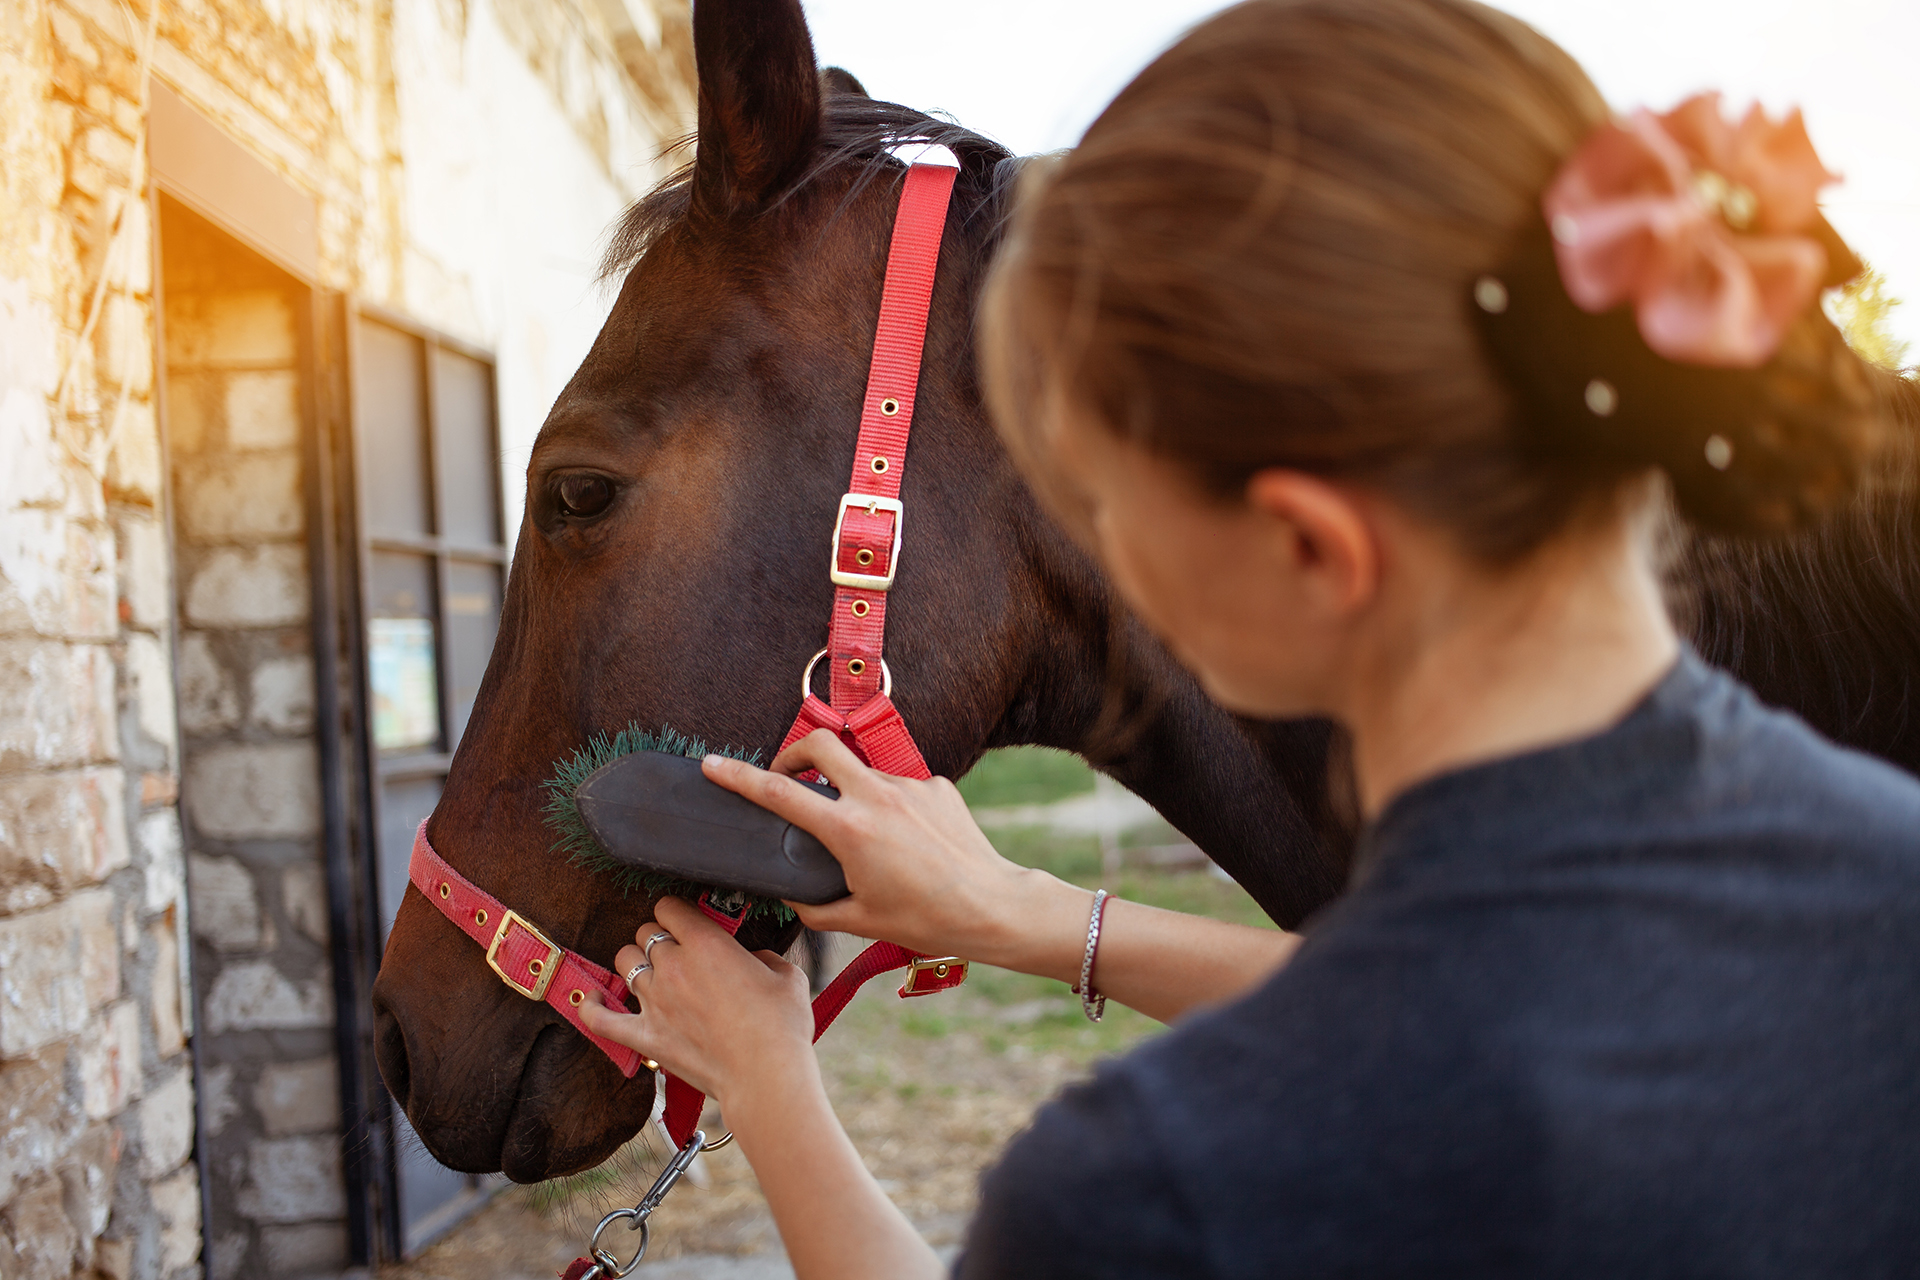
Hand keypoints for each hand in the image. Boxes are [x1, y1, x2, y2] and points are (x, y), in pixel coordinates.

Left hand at [578, 897, 814, 1103]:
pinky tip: (591, 1000)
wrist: (766, 1075)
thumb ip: (765, 957)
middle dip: (659, 938)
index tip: (685, 920)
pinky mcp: (645, 1037)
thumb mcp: (787, 976)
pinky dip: (591, 1007)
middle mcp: (673, 966)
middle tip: (676, 952)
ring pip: (624, 963)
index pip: (669, 907)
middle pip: (645, 934)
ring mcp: (654, 1001)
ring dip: (636, 964)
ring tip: (650, 973)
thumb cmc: (781, 1026)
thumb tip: (755, 959)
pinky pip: (600, 1019)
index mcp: (706, 942)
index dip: (677, 911)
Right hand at [700, 730, 1043, 962]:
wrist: (992, 906)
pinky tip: (909, 842)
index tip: (713, 764)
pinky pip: (901, 787)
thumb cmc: (926, 919)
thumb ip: (814, 908)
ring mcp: (909, 786)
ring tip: (870, 839)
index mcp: (849, 829)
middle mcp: (877, 796)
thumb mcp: (859, 919)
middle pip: (818, 744)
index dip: (739, 776)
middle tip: (787, 775)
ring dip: (852, 791)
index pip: (779, 792)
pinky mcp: (937, 785)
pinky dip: (892, 807)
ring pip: (863, 772)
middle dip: (792, 752)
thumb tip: (792, 897)